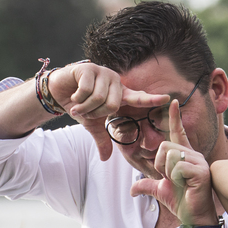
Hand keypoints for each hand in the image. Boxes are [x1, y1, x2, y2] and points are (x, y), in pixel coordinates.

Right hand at [48, 61, 169, 161]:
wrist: (59, 91)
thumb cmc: (80, 104)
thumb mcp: (92, 124)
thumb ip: (102, 139)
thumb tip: (105, 159)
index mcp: (120, 94)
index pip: (139, 98)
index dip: (152, 99)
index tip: (168, 99)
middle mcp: (115, 82)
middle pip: (112, 105)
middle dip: (95, 113)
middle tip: (86, 111)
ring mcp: (103, 73)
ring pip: (98, 99)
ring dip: (85, 107)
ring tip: (78, 103)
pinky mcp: (89, 68)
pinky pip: (86, 90)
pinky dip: (77, 98)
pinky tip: (74, 96)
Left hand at [130, 100, 214, 224]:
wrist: (194, 217)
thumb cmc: (181, 202)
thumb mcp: (160, 191)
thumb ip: (146, 185)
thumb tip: (132, 190)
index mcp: (184, 155)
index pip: (178, 132)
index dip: (174, 117)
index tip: (172, 101)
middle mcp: (193, 154)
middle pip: (164, 146)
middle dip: (159, 164)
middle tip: (170, 179)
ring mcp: (198, 162)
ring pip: (169, 155)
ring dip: (167, 172)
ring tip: (179, 182)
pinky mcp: (201, 171)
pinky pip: (177, 166)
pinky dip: (175, 178)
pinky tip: (185, 185)